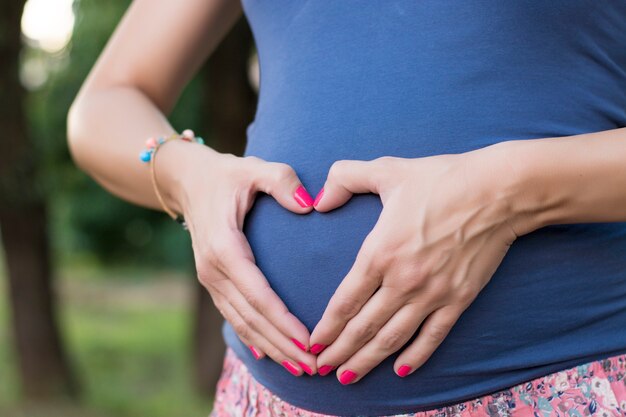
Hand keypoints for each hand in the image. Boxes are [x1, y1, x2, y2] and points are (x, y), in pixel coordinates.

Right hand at [163, 144, 318, 375]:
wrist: (189, 181)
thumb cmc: (228, 175)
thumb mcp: (254, 168)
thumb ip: (282, 181)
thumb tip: (308, 204)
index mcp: (224, 247)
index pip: (258, 294)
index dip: (283, 321)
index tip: (309, 341)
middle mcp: (213, 270)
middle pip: (251, 318)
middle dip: (282, 345)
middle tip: (314, 366)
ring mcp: (210, 279)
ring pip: (242, 323)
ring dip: (270, 348)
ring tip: (299, 368)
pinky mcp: (213, 282)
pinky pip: (234, 316)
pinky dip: (252, 338)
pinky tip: (268, 356)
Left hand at [309, 144, 519, 382]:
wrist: (498, 190)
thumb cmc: (441, 179)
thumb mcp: (387, 170)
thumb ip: (345, 178)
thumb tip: (318, 200)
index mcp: (380, 252)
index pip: (345, 302)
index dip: (327, 327)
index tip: (312, 344)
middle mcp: (403, 281)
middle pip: (363, 328)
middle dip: (339, 353)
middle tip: (320, 370)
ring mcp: (432, 294)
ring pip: (393, 339)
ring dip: (368, 362)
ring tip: (348, 379)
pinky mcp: (459, 300)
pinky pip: (433, 336)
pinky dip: (416, 356)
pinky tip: (401, 370)